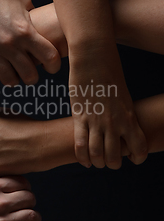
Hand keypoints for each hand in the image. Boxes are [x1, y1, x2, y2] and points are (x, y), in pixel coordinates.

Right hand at [0, 0, 60, 87]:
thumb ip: (36, 20)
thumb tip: (48, 29)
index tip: (51, 66)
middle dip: (33, 75)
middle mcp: (9, 43)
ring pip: (10, 81)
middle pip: (30, 76)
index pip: (50, 58)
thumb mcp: (23, 2)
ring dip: (13, 78)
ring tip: (12, 72)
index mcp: (25, 31)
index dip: (54, 65)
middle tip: (30, 71)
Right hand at [69, 43, 147, 168]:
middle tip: (110, 160)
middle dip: (113, 163)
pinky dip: (82, 157)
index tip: (133, 158)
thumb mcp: (122, 95)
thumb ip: (122, 113)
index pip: (139, 148)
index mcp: (129, 117)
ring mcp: (96, 121)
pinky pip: (80, 145)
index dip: (137, 157)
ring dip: (98, 162)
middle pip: (115, 158)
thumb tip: (121, 124)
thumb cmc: (109, 72)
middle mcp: (114, 123)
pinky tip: (84, 160)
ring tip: (97, 161)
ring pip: (97, 155)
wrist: (93, 57)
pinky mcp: (79, 117)